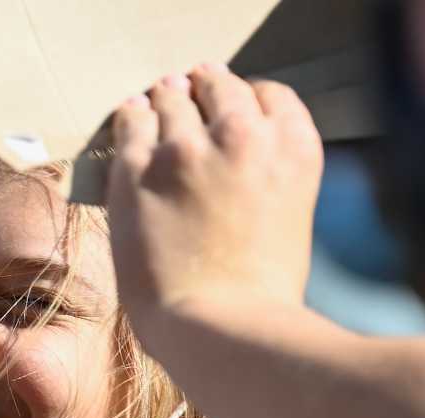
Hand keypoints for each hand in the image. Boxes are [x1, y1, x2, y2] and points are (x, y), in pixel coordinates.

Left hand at [105, 64, 323, 331]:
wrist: (221, 325)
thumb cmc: (262, 296)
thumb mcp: (290, 221)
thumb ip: (269, 181)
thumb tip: (238, 174)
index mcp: (294, 149)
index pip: (270, 95)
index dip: (248, 97)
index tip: (235, 106)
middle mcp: (243, 135)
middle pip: (219, 86)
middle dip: (206, 89)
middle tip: (192, 90)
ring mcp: (186, 147)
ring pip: (171, 97)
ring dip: (166, 99)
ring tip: (158, 100)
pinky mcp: (137, 167)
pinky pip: (131, 121)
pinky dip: (132, 116)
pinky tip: (131, 116)